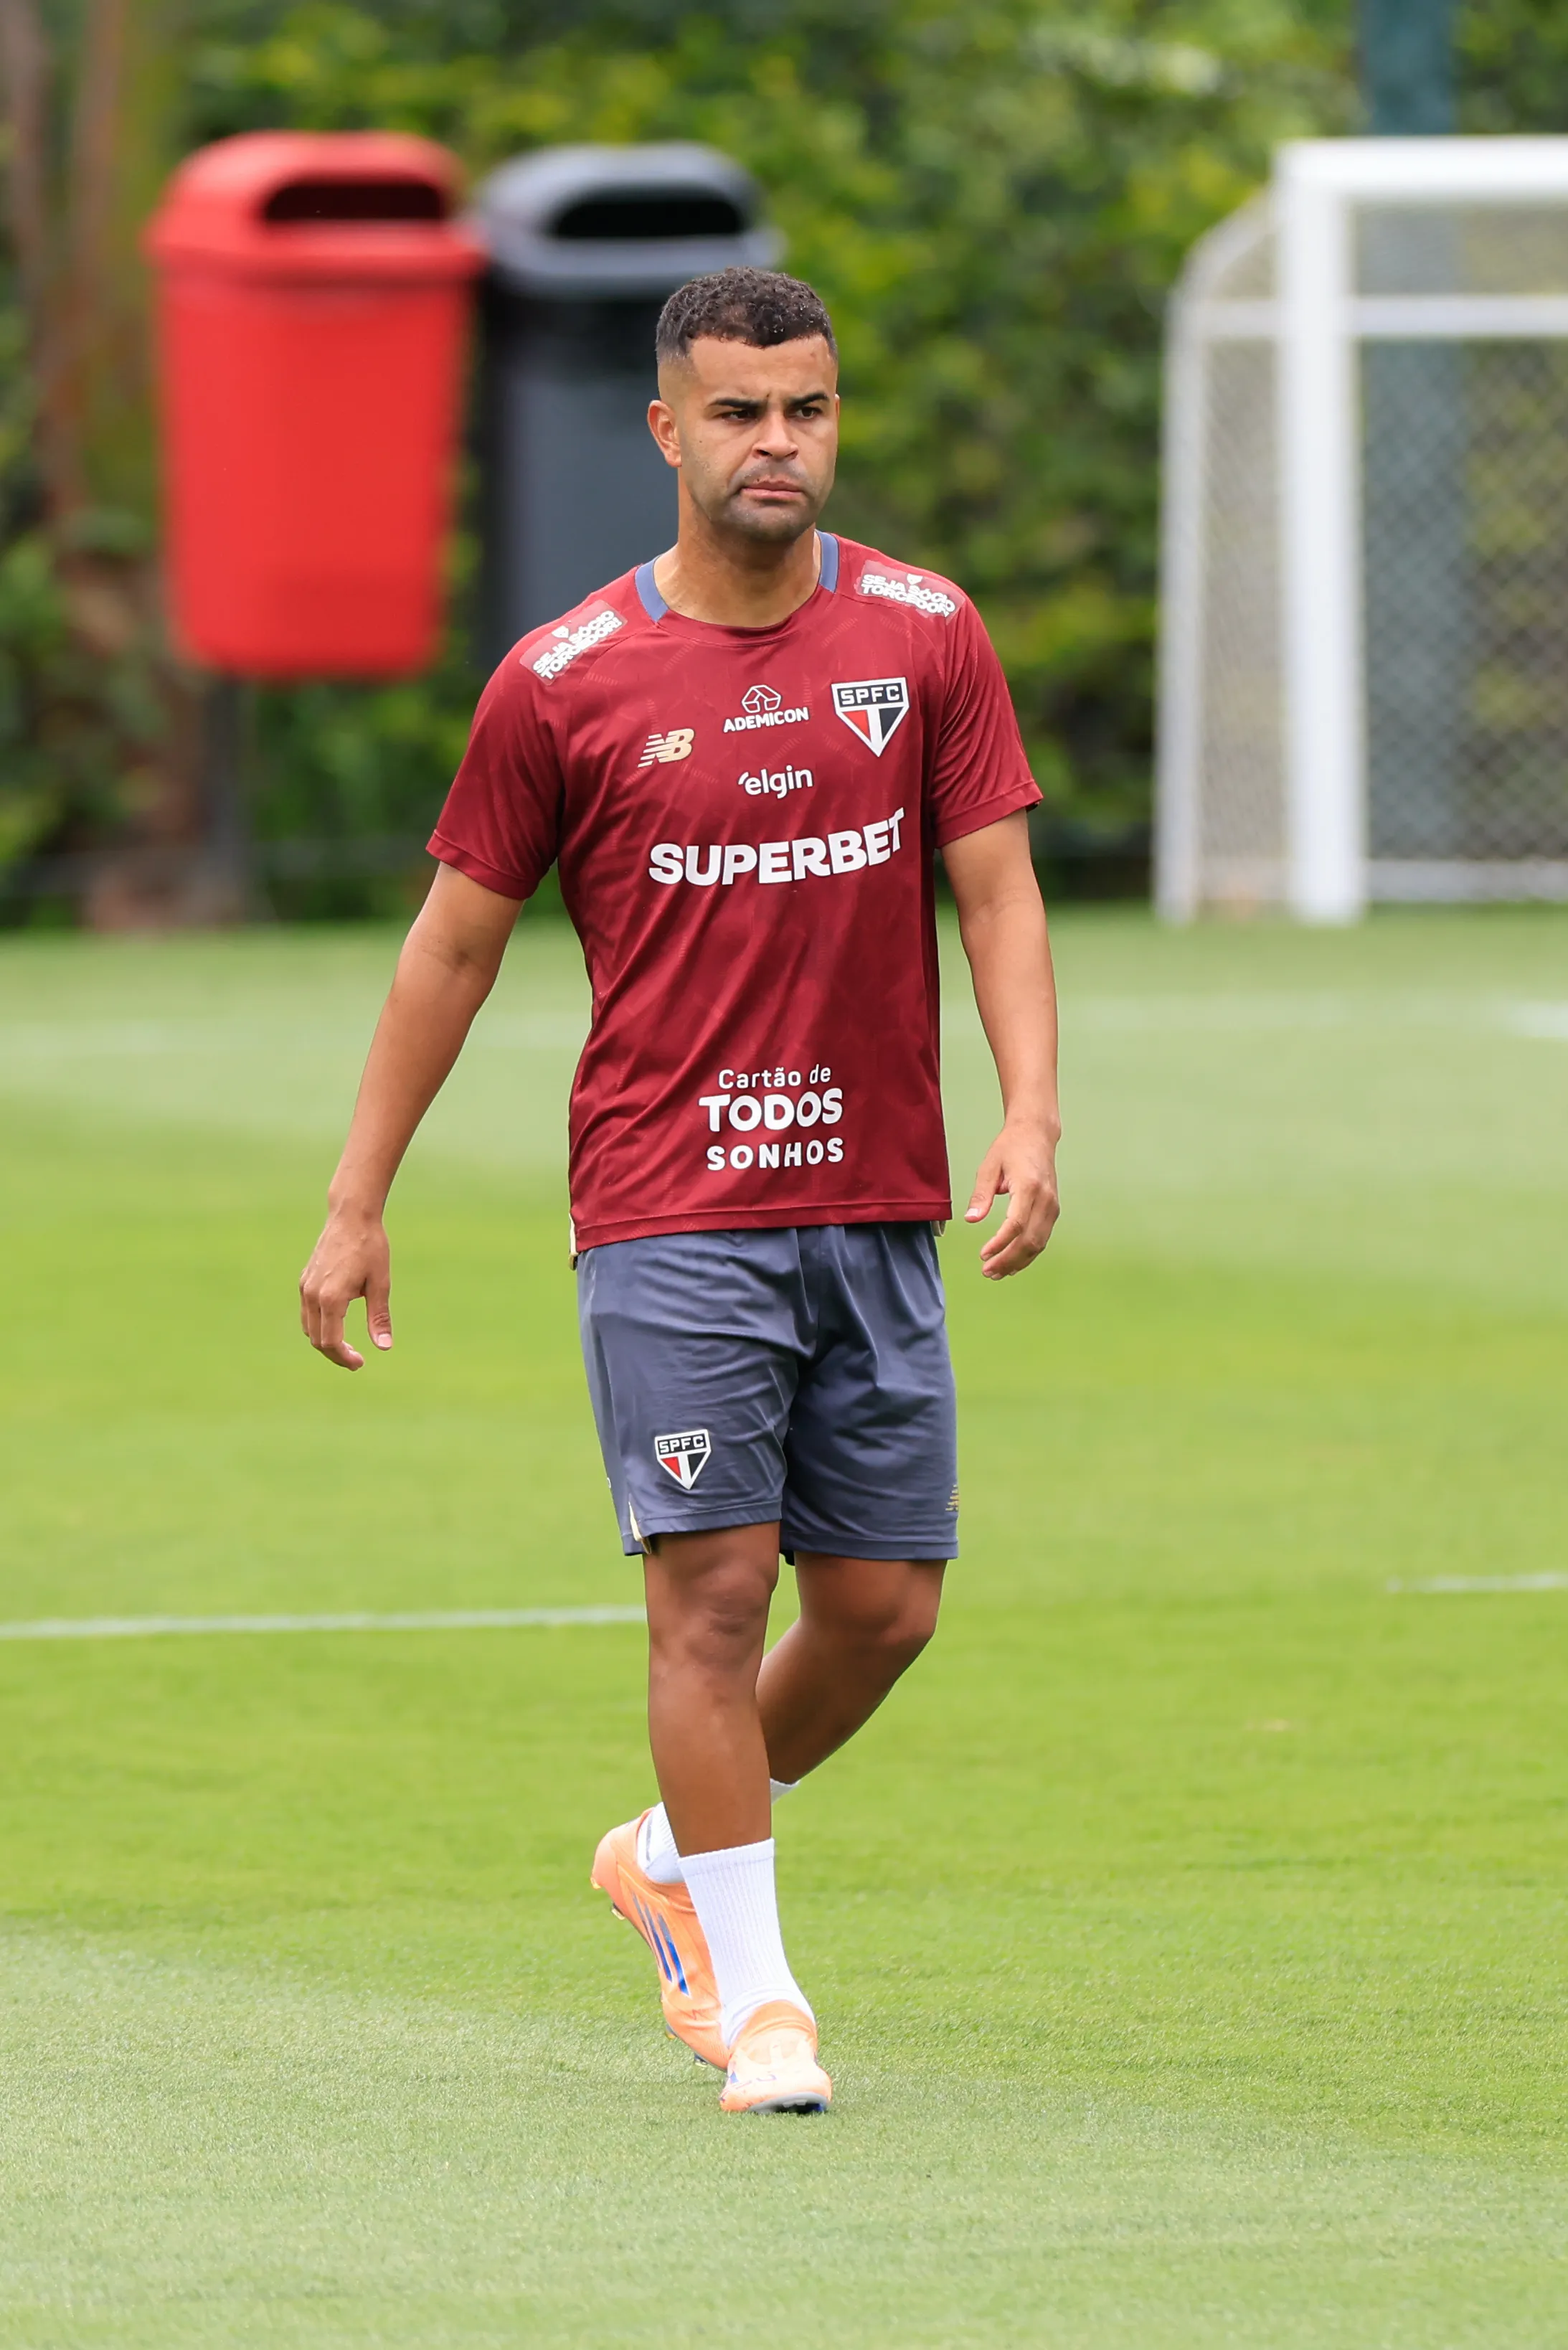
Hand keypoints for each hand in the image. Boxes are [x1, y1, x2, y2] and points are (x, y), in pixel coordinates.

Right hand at [299, 1206, 391, 1369]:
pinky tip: (336, 1325)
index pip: (331, 1342)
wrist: (351, 1216)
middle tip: (356, 1361)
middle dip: (335, 1354)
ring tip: (347, 1347)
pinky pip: (306, 1313)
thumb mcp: (381, 1283)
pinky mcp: (304, 1280)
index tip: (360, 1363)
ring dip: (325, 1342)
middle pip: (317, 1340)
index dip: (344, 1358)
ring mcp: (305, 1287)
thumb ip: (379, 1317)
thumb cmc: (370, 1247)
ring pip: (308, 1328)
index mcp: (331, 1298)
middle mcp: (312, 1295)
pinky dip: (318, 1326)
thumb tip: (384, 1347)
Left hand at [965, 1120, 1059, 1278]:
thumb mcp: (989, 1167)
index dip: (1000, 1244)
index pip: (1016, 1224)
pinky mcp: (1053, 1210)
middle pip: (1030, 1239)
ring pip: (1038, 1243)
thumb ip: (981, 1195)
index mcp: (1028, 1187)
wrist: (1037, 1134)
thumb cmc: (1011, 1147)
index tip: (983, 1255)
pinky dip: (1028, 1254)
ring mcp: (1052, 1206)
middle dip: (1008, 1260)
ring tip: (997, 1272)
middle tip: (987, 1271)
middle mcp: (1045, 1199)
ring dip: (1018, 1261)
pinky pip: (1042, 1238)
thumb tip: (971, 1220)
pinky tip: (1013, 1263)